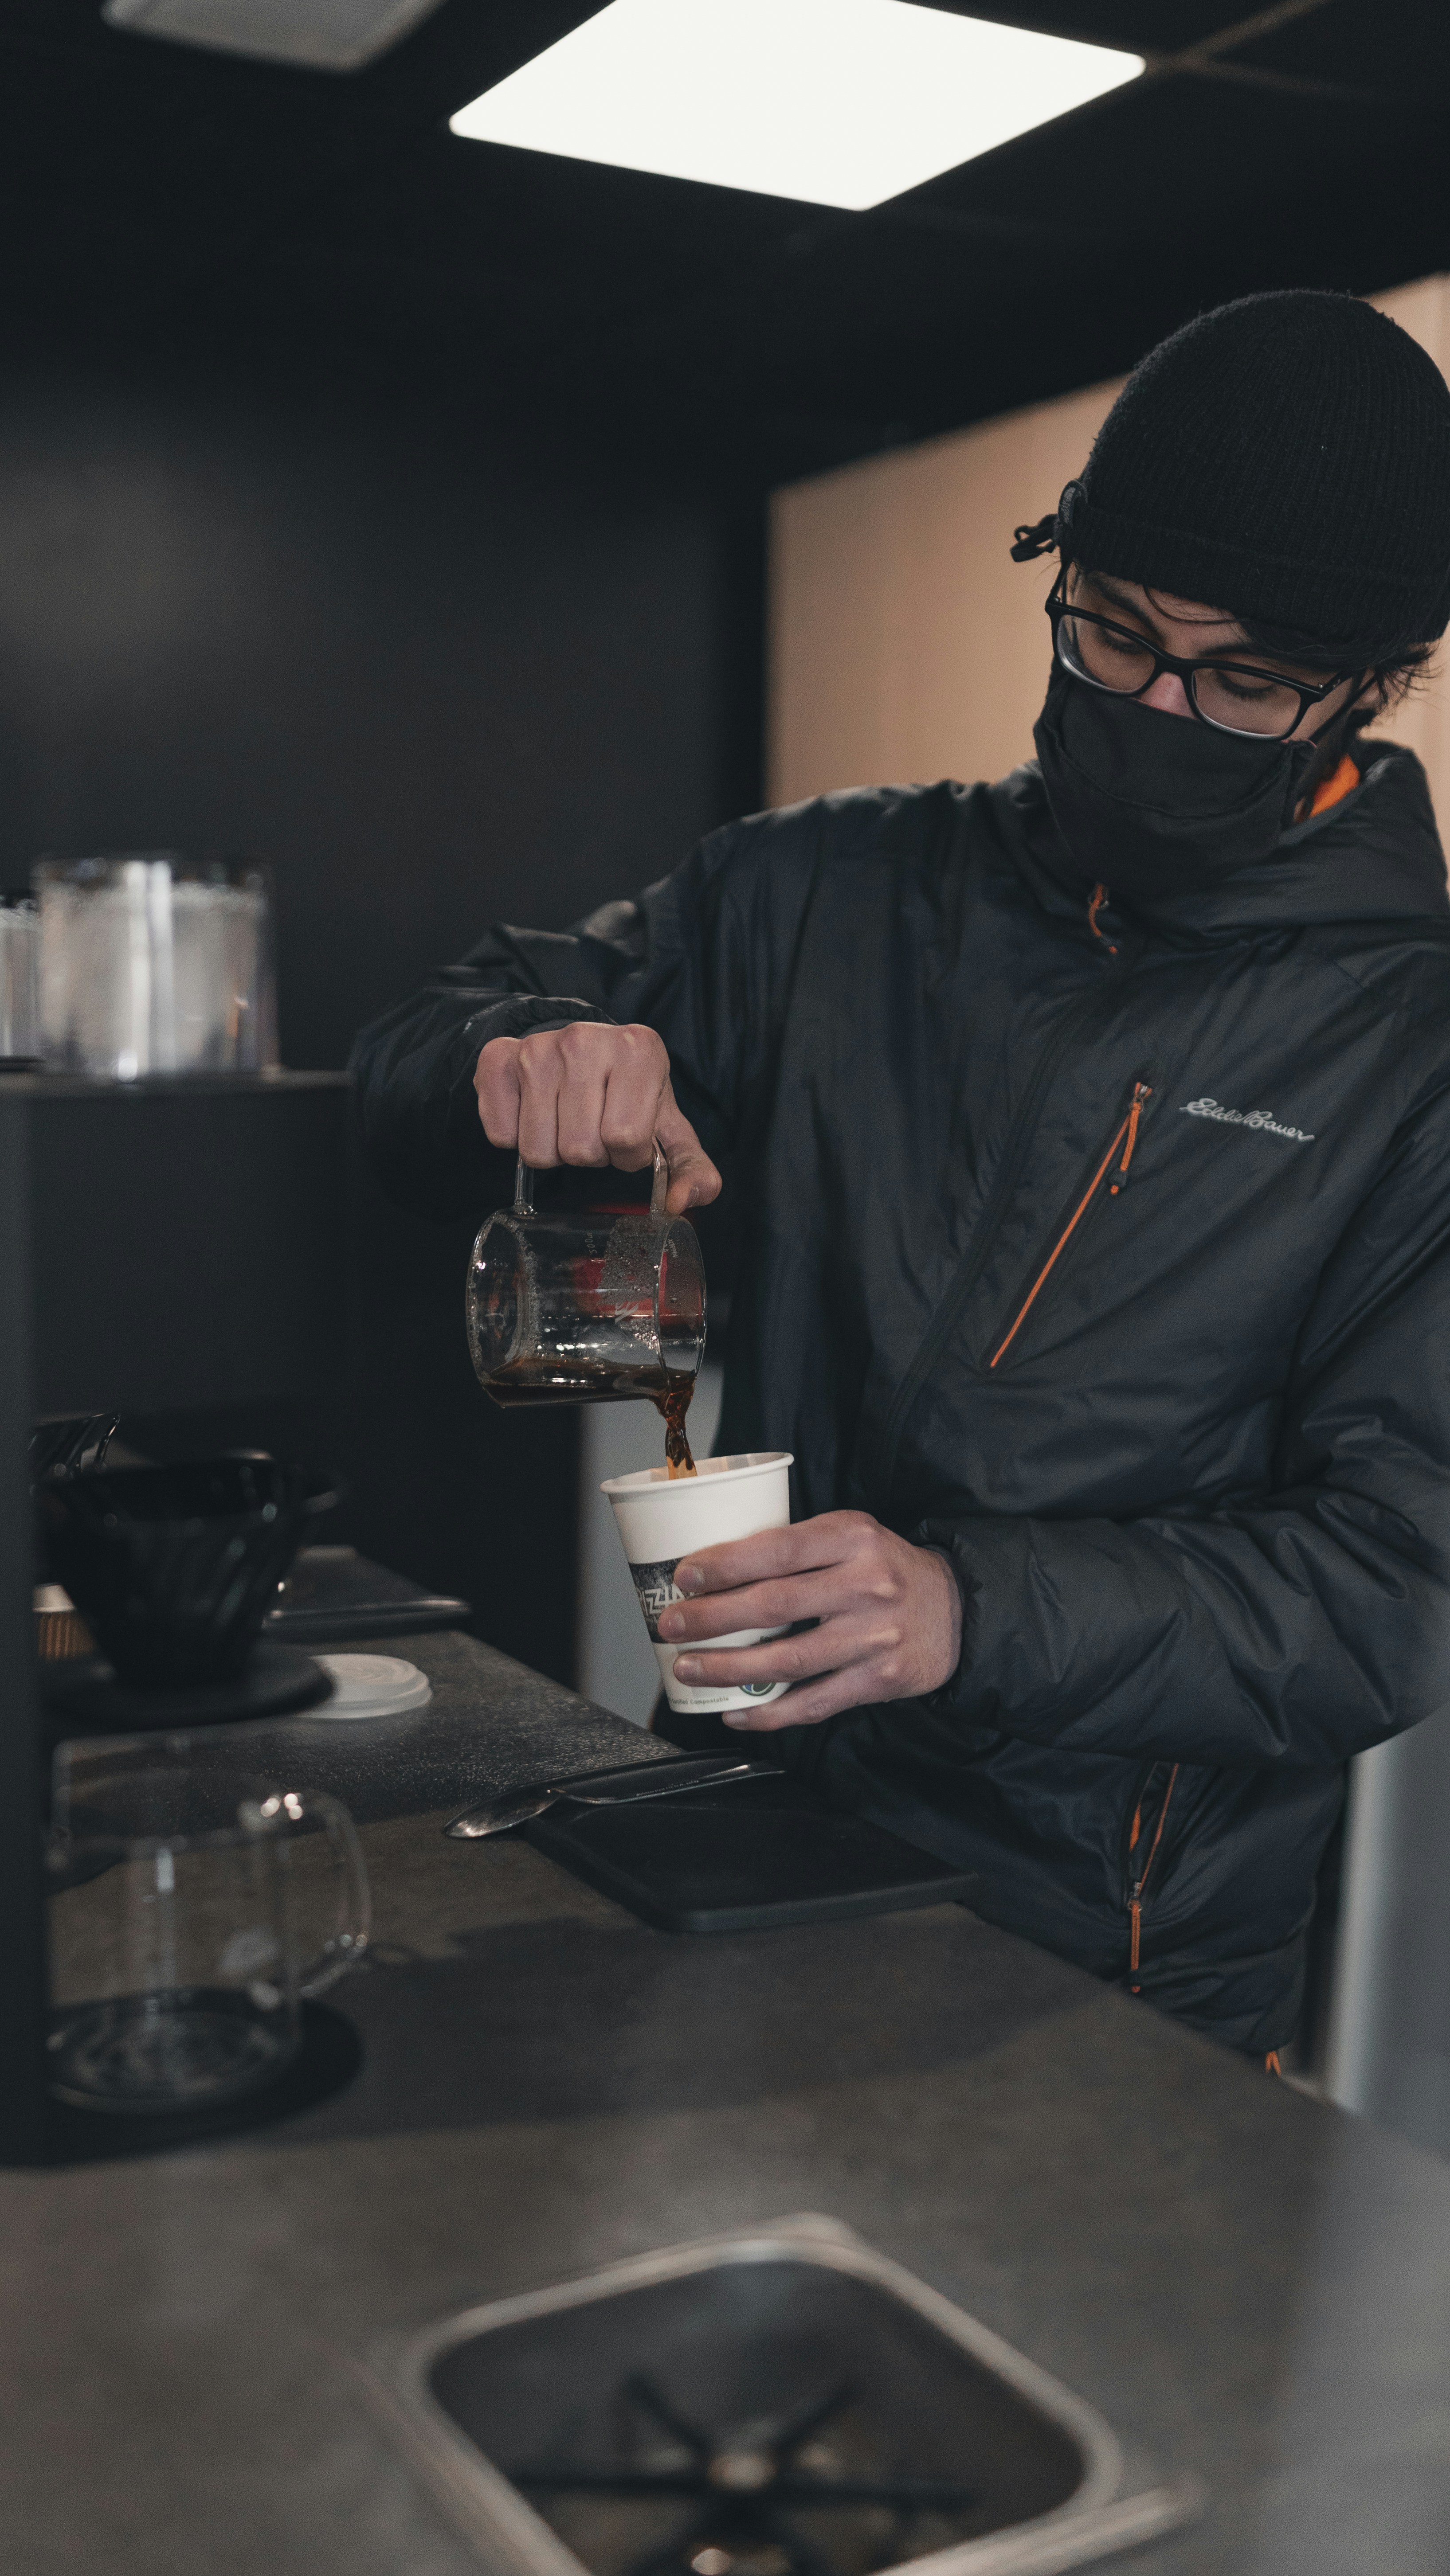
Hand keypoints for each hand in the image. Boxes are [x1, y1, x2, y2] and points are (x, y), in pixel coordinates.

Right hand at [475, 1022, 719, 1215]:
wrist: (579, 1050)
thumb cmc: (627, 1095)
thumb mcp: (667, 1127)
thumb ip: (691, 1169)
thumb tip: (679, 1202)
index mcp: (640, 1049)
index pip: (626, 1137)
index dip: (628, 1153)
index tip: (627, 1135)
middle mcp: (585, 1039)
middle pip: (580, 1148)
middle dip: (590, 1155)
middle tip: (594, 1130)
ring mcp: (537, 1047)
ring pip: (538, 1150)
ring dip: (553, 1151)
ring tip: (566, 1122)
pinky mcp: (497, 1058)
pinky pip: (501, 1135)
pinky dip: (515, 1138)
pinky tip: (534, 1114)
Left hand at [657, 1511, 962, 1729]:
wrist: (956, 1611)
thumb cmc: (884, 1569)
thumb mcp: (850, 1535)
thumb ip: (797, 1548)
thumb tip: (715, 1572)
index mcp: (853, 1537)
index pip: (778, 1550)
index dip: (724, 1565)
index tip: (683, 1577)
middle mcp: (866, 1585)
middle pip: (773, 1605)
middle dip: (712, 1618)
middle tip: (670, 1626)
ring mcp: (874, 1637)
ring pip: (787, 1660)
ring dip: (728, 1668)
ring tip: (689, 1667)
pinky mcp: (879, 1680)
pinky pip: (813, 1702)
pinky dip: (769, 1711)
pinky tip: (735, 1711)